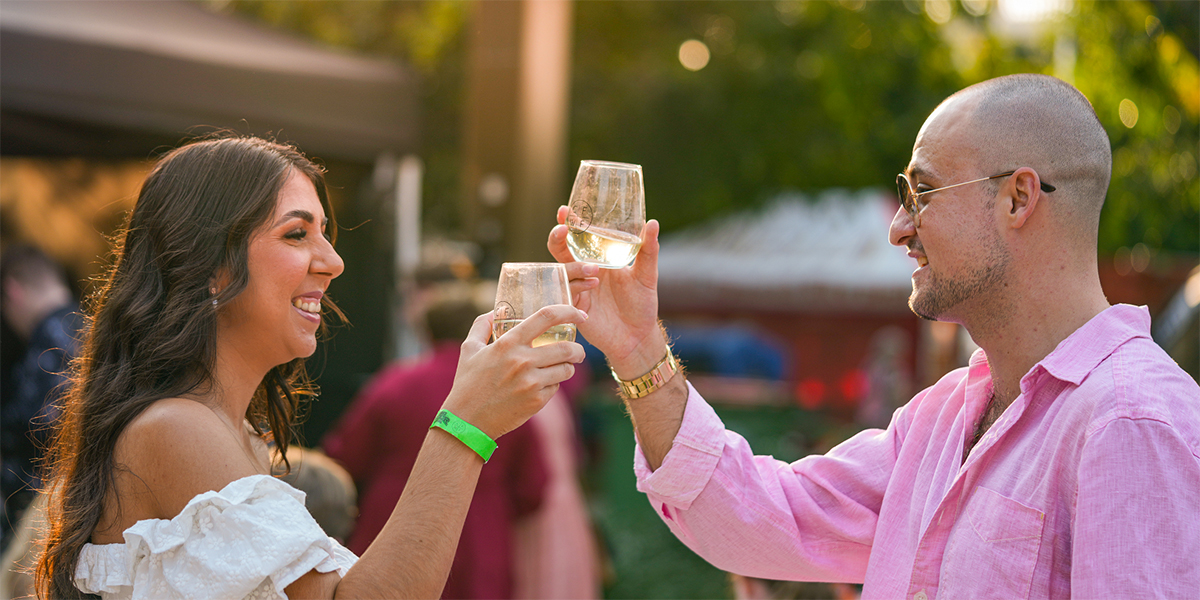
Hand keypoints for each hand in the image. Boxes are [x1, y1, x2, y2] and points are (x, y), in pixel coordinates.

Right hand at [441, 305, 586, 438]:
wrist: (467, 422)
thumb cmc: (467, 383)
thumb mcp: (469, 349)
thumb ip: (481, 325)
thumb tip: (494, 311)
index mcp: (508, 344)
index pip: (546, 317)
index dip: (568, 312)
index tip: (578, 314)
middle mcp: (522, 361)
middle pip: (566, 348)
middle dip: (578, 349)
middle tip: (578, 351)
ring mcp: (531, 383)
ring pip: (566, 370)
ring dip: (569, 367)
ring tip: (563, 367)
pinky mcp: (536, 401)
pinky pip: (556, 387)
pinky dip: (554, 384)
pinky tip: (544, 384)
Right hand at [548, 205, 667, 378]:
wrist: (638, 337)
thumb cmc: (642, 304)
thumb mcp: (647, 275)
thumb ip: (649, 250)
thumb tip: (653, 223)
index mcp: (597, 260)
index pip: (577, 238)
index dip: (568, 223)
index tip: (565, 210)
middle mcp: (582, 273)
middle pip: (560, 251)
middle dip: (557, 239)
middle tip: (563, 230)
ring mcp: (576, 291)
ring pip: (561, 273)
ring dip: (574, 267)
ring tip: (595, 270)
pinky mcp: (574, 309)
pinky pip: (566, 296)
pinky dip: (576, 289)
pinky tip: (593, 287)